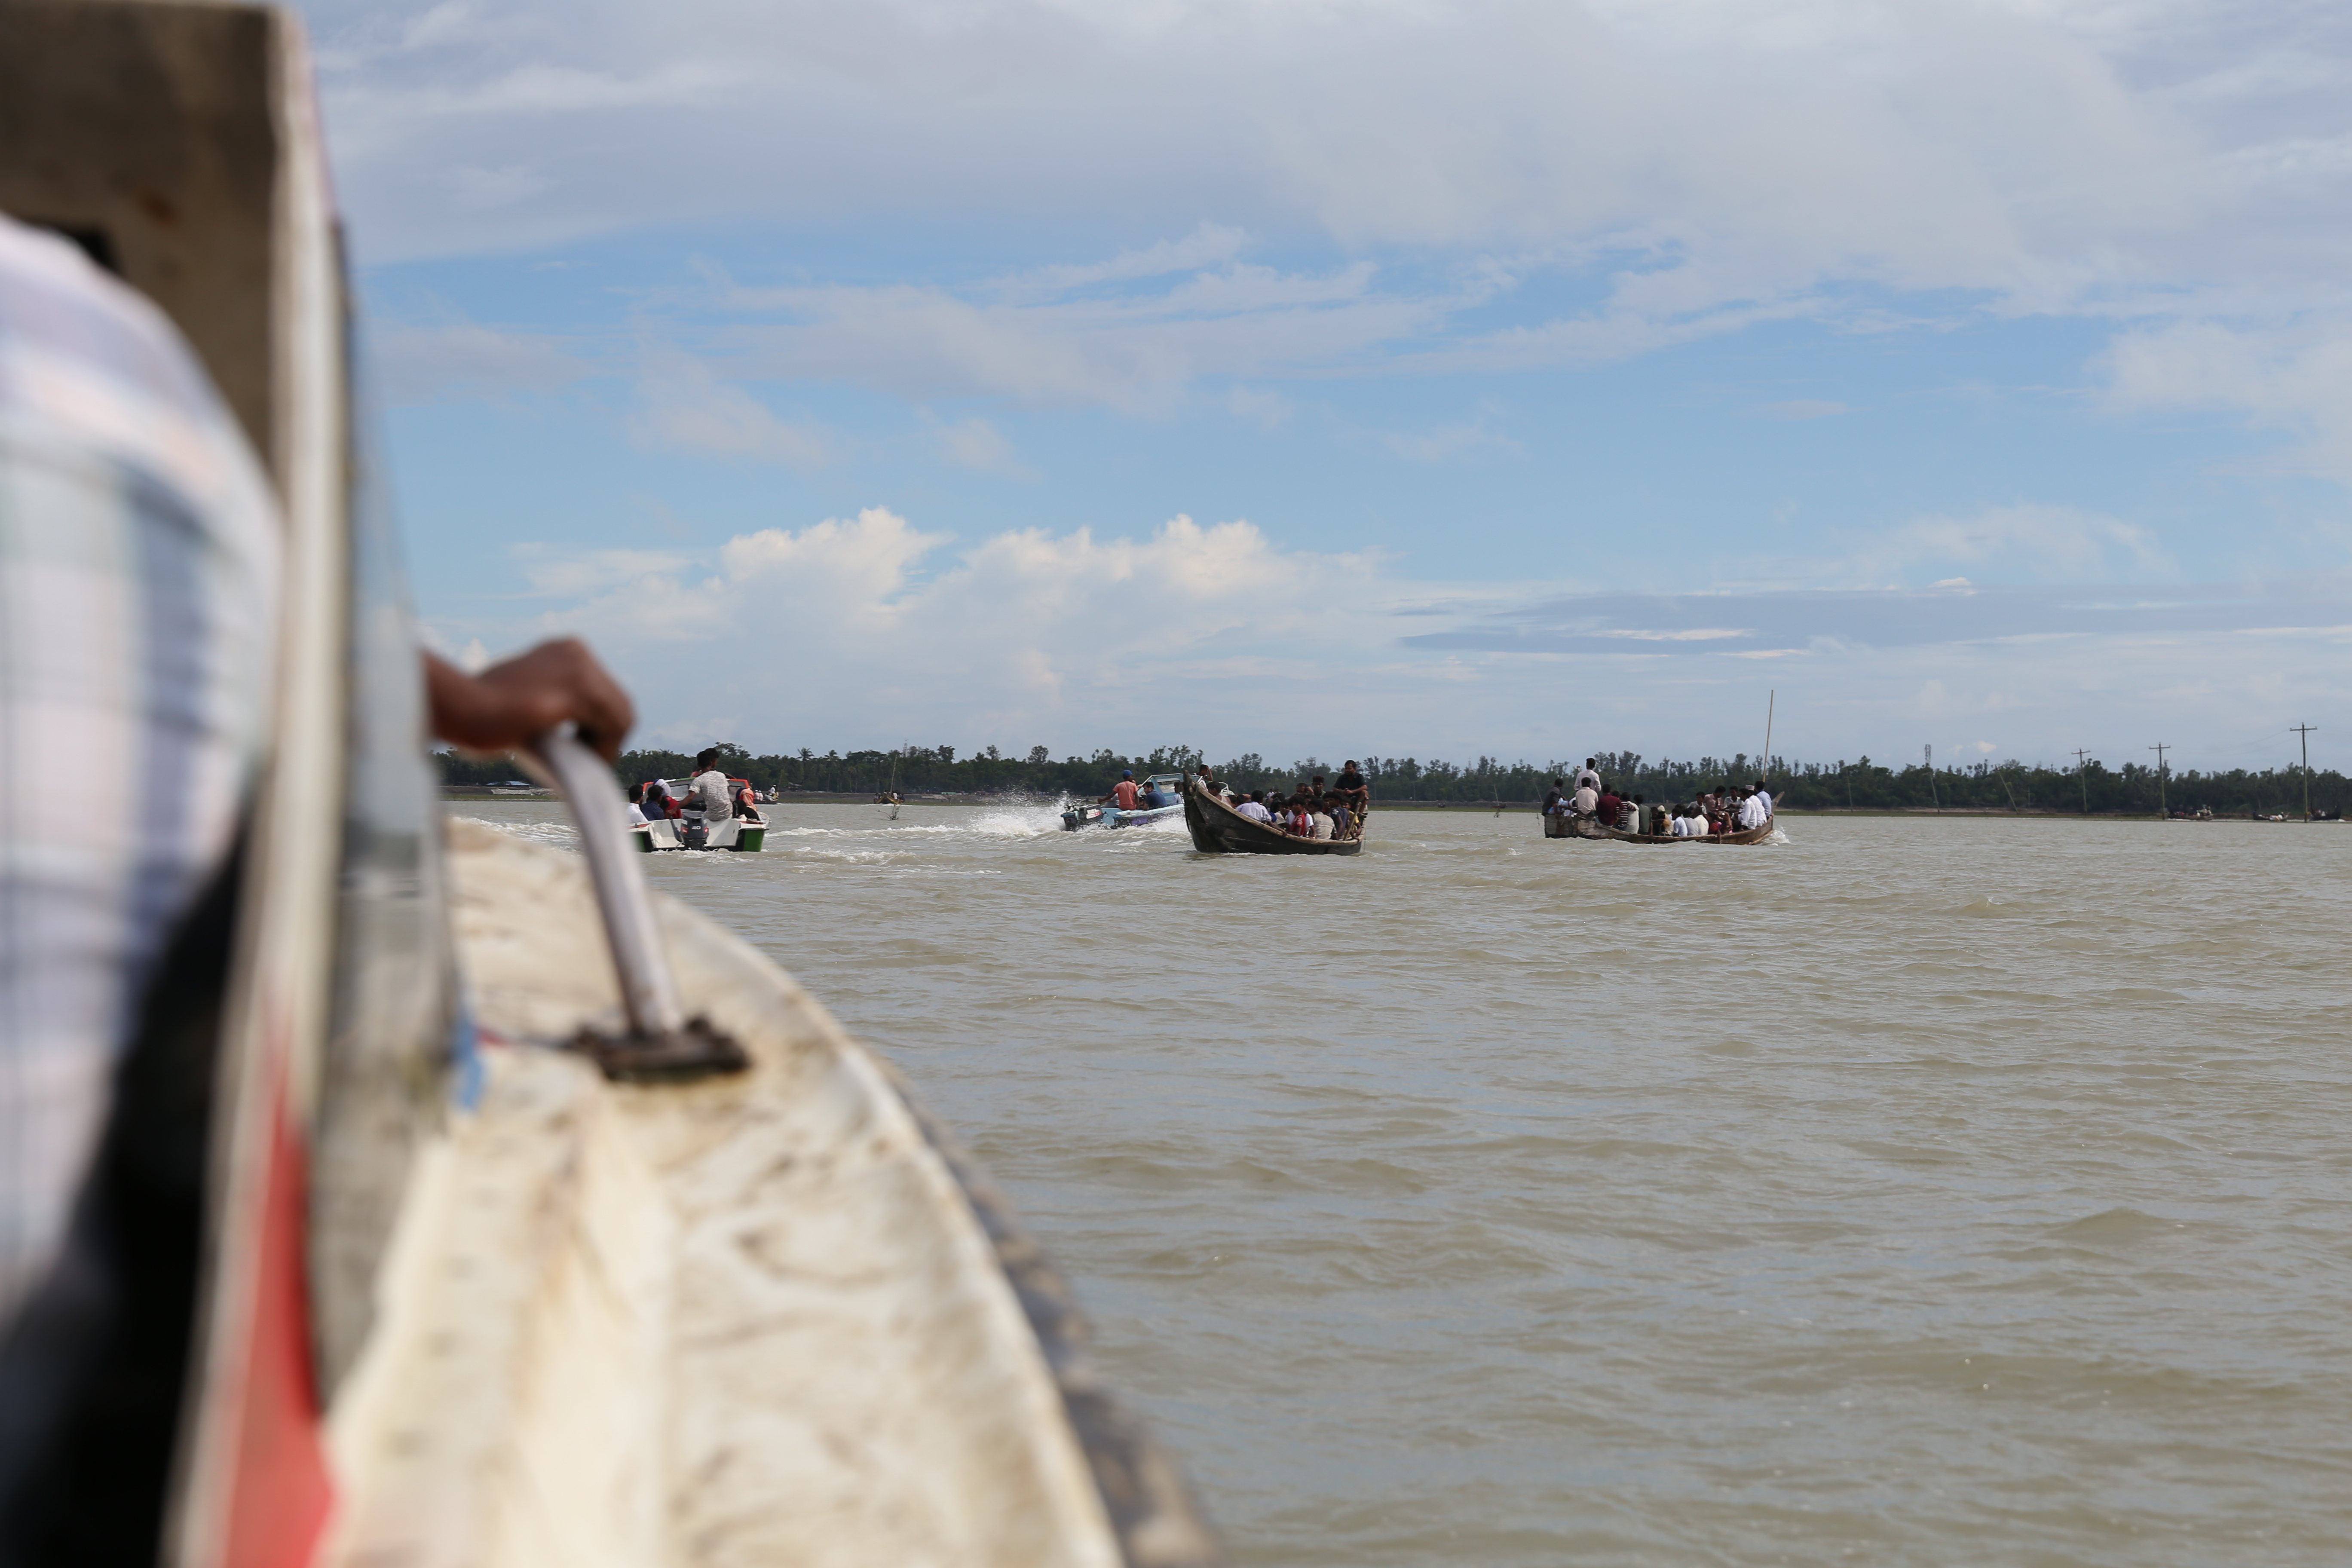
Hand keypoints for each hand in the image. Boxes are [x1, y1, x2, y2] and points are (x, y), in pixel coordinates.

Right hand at [425, 639, 634, 762]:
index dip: (601, 727)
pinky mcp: (577, 689)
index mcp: (564, 651)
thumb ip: (556, 706)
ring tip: (582, 763)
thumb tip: (579, 732)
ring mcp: (579, 666)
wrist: (461, 707)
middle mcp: (576, 651)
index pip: (604, 693)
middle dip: (608, 737)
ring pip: (621, 714)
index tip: (582, 748)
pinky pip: (613, 724)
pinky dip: (604, 748)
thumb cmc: (483, 711)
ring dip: (607, 745)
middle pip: (619, 702)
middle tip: (587, 761)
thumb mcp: (528, 700)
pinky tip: (581, 761)